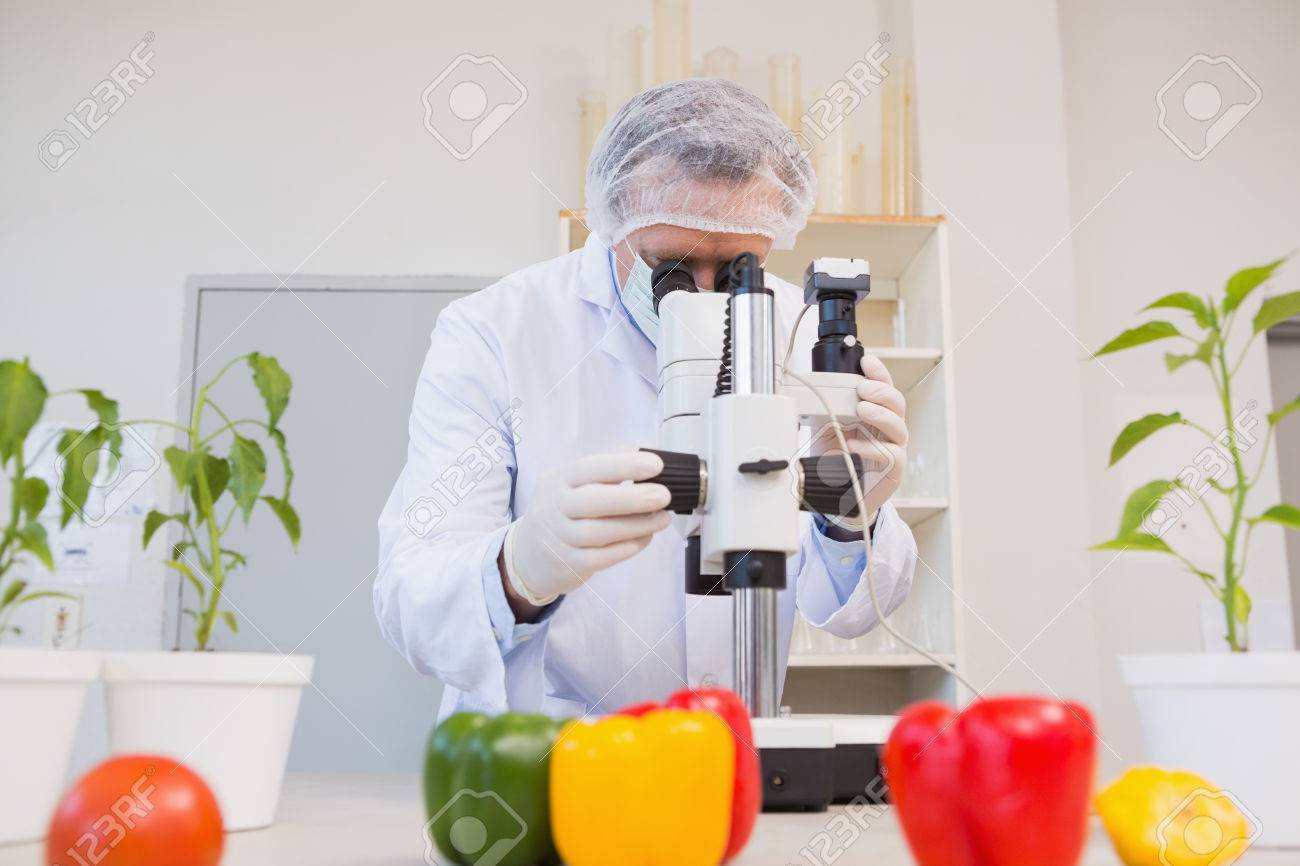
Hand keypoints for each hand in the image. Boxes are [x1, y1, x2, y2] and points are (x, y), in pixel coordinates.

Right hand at [502, 451, 671, 609]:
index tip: (655, 465)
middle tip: (664, 495)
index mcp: (559, 479)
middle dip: (633, 498)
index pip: (590, 468)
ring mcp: (559, 538)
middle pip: (593, 501)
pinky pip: (600, 558)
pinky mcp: (568, 564)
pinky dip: (626, 548)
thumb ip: (604, 467)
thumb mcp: (571, 483)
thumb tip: (640, 451)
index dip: (623, 465)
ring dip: (636, 525)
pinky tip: (644, 538)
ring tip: (662, 518)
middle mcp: (555, 507)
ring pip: (599, 532)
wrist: (528, 554)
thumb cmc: (561, 511)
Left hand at [812, 354, 907, 529]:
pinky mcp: (894, 470)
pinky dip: (871, 448)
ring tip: (862, 409)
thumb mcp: (826, 428)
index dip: (879, 373)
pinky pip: (890, 455)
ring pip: (899, 426)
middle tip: (862, 388)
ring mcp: (895, 448)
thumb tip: (809, 387)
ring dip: (880, 415)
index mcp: (876, 414)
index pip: (884, 387)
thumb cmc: (837, 459)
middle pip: (897, 403)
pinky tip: (854, 445)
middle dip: (881, 391)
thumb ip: (826, 409)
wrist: (841, 495)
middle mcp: (889, 429)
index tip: (867, 361)